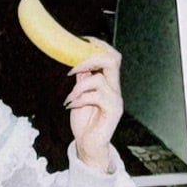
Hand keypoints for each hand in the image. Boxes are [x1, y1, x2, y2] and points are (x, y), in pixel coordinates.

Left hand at [64, 40, 122, 167]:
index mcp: (108, 83)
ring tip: (70, 98)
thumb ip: (82, 80)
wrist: (88, 146)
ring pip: (99, 79)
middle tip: (73, 68)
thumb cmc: (84, 123)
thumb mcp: (79, 96)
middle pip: (113, 60)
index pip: (111, 56)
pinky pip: (96, 96)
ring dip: (79, 86)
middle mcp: (115, 89)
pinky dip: (80, 99)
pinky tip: (72, 106)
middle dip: (91, 58)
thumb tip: (77, 63)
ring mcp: (116, 100)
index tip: (82, 41)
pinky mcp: (113, 111)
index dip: (98, 45)